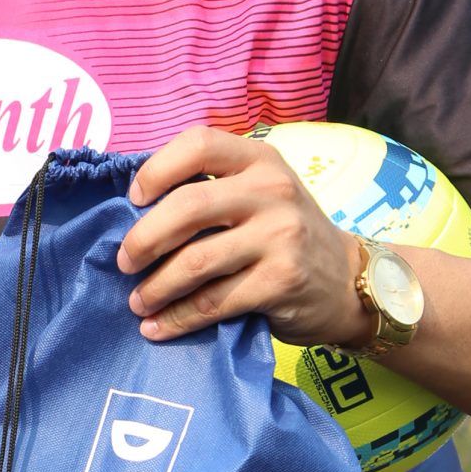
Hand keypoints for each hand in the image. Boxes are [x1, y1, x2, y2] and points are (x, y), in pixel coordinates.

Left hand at [117, 127, 366, 344]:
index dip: (156, 170)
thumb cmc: (285, 234)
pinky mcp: (281, 281)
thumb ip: (212, 190)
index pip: (198, 144)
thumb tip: (134, 212)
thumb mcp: (260, 194)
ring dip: (155, 287)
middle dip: (144, 239)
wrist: (346, 281)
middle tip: (125, 262)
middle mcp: (273, 190)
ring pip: (196, 261)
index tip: (134, 199)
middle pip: (188, 208)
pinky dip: (177, 318)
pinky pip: (213, 302)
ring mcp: (281, 236)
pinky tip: (159, 327)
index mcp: (260, 159)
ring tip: (138, 302)